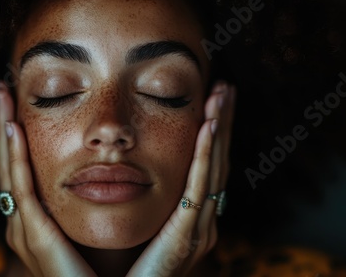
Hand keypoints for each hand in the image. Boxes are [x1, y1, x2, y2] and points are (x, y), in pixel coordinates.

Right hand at [0, 79, 96, 276]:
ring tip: (0, 94)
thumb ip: (84, 199)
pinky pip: (20, 188)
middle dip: (2, 122)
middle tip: (0, 87)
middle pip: (7, 161)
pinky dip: (15, 156)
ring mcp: (22, 227)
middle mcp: (20, 220)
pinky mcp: (33, 234)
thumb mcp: (86, 224)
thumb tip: (102, 168)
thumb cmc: (98, 271)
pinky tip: (13, 128)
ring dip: (3, 129)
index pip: (19, 165)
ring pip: (8, 167)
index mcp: (32, 217)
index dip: (14, 133)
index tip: (15, 100)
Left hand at [126, 83, 234, 275]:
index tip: (210, 99)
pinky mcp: (188, 236)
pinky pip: (199, 189)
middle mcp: (201, 220)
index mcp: (190, 217)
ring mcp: (199, 228)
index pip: (204, 165)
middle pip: (216, 161)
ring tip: (221, 94)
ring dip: (218, 129)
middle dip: (221, 122)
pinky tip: (207, 127)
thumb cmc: (121, 268)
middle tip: (224, 87)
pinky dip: (205, 156)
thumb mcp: (136, 224)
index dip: (211, 132)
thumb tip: (128, 167)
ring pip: (213, 169)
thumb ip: (141, 197)